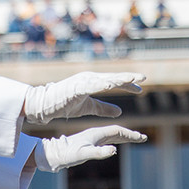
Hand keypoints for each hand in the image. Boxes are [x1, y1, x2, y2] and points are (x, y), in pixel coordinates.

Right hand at [23, 72, 144, 124]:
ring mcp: (82, 81)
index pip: (114, 82)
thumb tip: (120, 112)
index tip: (140, 88)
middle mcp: (90, 78)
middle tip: (143, 77)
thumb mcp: (89, 108)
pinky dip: (100, 84)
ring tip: (130, 79)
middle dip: (128, 77)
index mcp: (93, 82)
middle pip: (112, 77)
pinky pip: (90, 85)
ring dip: (117, 79)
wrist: (45, 104)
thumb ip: (104, 108)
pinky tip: (110, 85)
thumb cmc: (65, 104)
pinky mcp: (75, 87)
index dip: (127, 85)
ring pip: (104, 79)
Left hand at [34, 125, 146, 171]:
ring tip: (135, 138)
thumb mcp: (84, 154)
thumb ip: (98, 152)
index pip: (117, 131)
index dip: (130, 134)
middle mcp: (96, 133)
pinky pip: (107, 139)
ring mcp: (93, 138)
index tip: (141, 137)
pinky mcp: (90, 142)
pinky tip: (117, 143)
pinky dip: (116, 139)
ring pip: (113, 135)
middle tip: (143, 138)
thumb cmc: (68, 154)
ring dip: (125, 136)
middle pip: (118, 131)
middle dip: (131, 135)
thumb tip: (114, 150)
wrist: (55, 153)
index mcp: (96, 133)